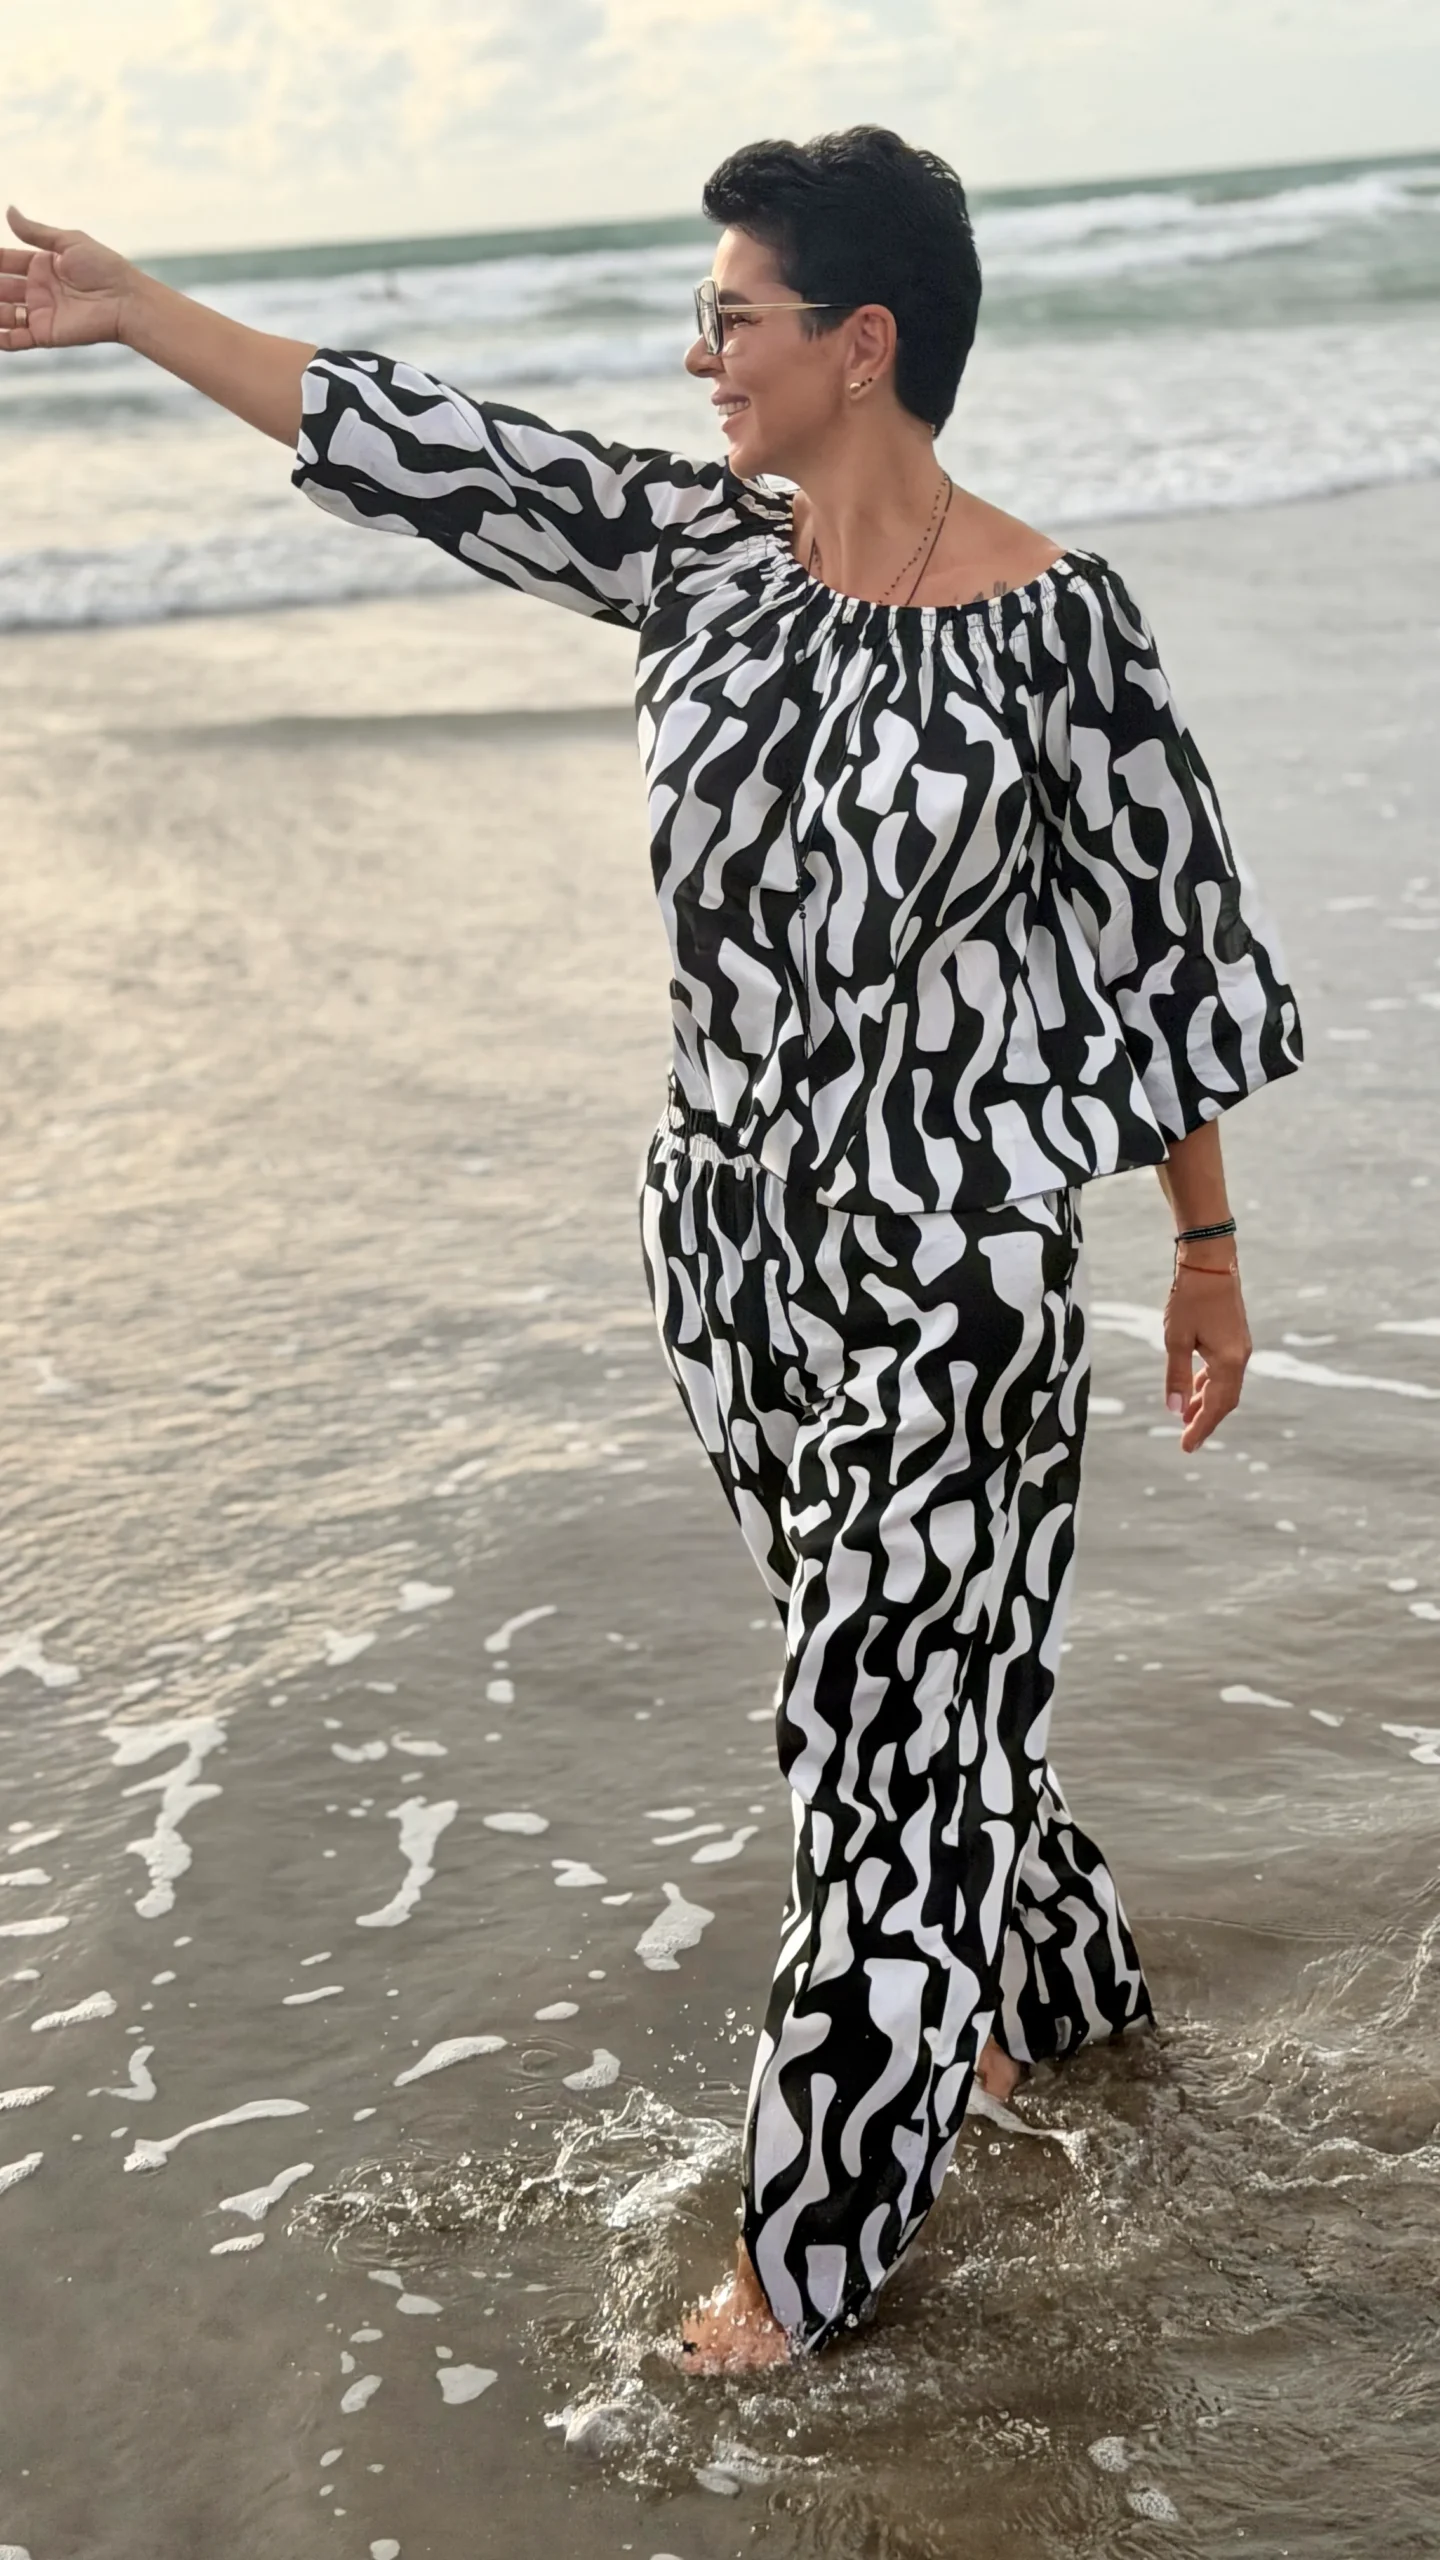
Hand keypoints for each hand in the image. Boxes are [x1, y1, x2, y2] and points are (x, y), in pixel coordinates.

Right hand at [1, 207, 132, 351]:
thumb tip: (8, 212)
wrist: (126, 300)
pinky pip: (15, 338)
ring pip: (2, 312)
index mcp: (41, 265)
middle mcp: (37, 289)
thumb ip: (35, 233)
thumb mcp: (68, 242)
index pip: (5, 261)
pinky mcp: (44, 334)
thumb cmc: (104, 268)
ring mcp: (39, 313)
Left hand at [1163, 1264, 1250, 1451]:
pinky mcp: (1235, 1338)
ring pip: (1225, 1386)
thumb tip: (1174, 1410)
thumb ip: (1176, 1376)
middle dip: (1206, 1421)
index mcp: (1228, 1361)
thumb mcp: (1176, 1339)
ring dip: (1206, 1403)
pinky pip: (1224, 1371)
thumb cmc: (1190, 1298)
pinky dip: (1209, 1385)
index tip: (1186, 1447)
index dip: (1201, 1428)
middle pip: (1225, 1400)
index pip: (1216, 1406)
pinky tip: (1195, 1389)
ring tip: (1187, 1419)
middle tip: (1187, 1440)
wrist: (1210, 1261)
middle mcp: (1240, 1358)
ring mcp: (1240, 1347)